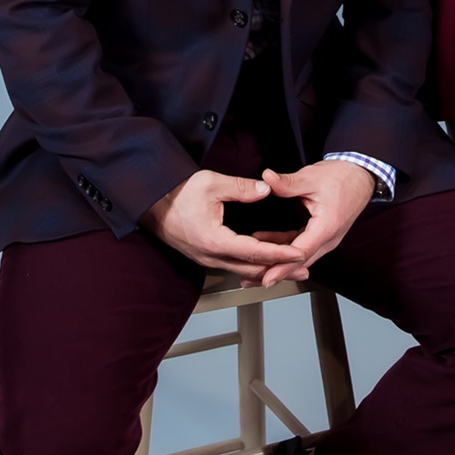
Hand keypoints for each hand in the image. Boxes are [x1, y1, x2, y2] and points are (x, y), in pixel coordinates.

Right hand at [139, 172, 296, 280]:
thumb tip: (265, 189)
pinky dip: (253, 264)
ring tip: (290, 267)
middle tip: (304, 269)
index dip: (280, 254)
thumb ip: (241, 188)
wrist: (150, 202)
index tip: (299, 254)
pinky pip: (234, 265)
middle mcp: (211, 256)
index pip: (255, 252)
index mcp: (214, 241)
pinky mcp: (205, 256)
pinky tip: (264, 258)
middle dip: (279, 269)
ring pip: (243, 270)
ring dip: (268, 268)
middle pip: (252, 269)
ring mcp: (207, 259)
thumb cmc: (176, 193)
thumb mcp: (210, 184)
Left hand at [248, 158, 376, 287]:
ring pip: (300, 258)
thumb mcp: (312, 177)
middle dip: (275, 272)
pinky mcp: (322, 236)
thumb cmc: (342, 178)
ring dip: (277, 263)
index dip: (281, 267)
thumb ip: (287, 182)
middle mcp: (328, 238)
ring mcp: (326, 239)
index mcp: (327, 226)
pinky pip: (302, 248)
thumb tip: (266, 179)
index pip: (301, 253)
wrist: (361, 175)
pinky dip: (283, 250)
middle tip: (250, 279)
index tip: (265, 277)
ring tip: (252, 268)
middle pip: (299, 263)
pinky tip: (265, 246)